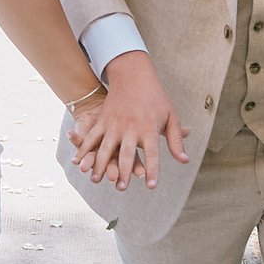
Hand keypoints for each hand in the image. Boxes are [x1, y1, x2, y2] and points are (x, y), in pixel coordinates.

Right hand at [69, 52, 187, 190]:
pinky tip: (78, 162)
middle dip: (124, 171)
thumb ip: (176, 140)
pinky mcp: (103, 121)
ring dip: (101, 165)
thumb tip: (184, 160)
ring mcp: (114, 124)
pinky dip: (84, 150)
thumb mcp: (170, 115)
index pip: (152, 153)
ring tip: (99, 180)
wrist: (133, 75)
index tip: (150, 185)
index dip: (152, 170)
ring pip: (106, 148)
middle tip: (122, 187)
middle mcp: (131, 128)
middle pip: (127, 153)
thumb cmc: (155, 97)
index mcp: (149, 128)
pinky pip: (92, 137)